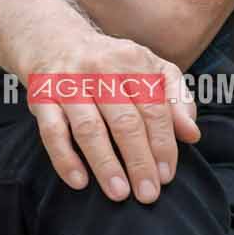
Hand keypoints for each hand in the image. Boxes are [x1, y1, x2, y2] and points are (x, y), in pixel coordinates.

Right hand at [16, 30, 200, 202]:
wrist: (55, 40)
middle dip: (139, 161)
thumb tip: (192, 134)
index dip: (163, 144)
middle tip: (148, 194)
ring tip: (119, 194)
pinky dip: (65, 159)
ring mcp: (68, 84)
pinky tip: (79, 182)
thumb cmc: (112, 63)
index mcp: (133, 62)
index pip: (154, 109)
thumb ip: (175, 100)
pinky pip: (52, 132)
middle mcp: (101, 69)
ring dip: (105, 165)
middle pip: (125, 122)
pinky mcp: (41, 98)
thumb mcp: (150, 69)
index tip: (167, 175)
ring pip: (89, 129)